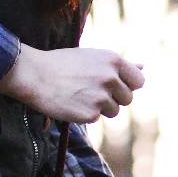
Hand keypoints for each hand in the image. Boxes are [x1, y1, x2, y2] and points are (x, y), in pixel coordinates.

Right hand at [0, 44, 143, 122]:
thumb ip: (119, 66)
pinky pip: (96, 118)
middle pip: (128, 99)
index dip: (128, 85)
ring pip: (114, 111)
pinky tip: (71, 103)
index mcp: (113, 61)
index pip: (139, 81)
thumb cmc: (63, 63)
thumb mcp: (92, 58)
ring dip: (100, 108)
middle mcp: (111, 78)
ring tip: (80, 95)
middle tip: (91, 90)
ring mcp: (101, 97)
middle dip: (114, 98)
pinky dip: (85, 114)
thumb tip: (142, 67)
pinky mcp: (90, 114)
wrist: (34, 75)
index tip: (116, 86)